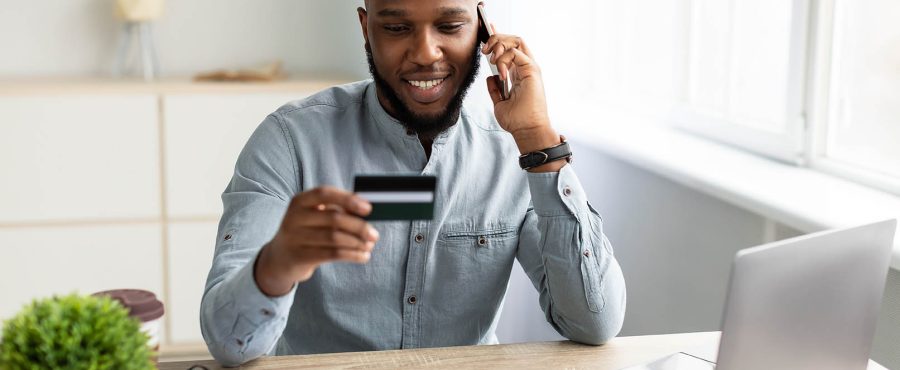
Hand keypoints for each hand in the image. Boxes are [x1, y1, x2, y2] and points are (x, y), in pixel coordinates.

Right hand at [254, 186, 379, 295]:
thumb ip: (336, 211)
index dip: (348, 199)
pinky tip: (363, 256)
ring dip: (357, 243)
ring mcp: (294, 238)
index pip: (324, 193)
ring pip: (334, 238)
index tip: (368, 208)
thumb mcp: (315, 217)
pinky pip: (331, 254)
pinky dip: (352, 255)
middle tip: (374, 234)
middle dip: (359, 226)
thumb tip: (367, 211)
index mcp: (299, 201)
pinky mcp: (299, 257)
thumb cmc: (306, 232)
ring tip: (369, 245)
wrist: (280, 258)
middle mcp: (294, 217)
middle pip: (334, 218)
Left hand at [482, 27, 563, 170]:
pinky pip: (516, 52)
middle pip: (513, 40)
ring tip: (492, 60)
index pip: (510, 49)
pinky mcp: (532, 70)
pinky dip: (504, 59)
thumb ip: (494, 89)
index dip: (497, 39)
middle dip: (496, 39)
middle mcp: (526, 68)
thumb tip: (490, 77)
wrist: (527, 130)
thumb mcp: (499, 103)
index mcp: (519, 74)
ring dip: (500, 45)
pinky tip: (500, 72)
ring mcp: (530, 68)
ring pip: (516, 41)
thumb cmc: (517, 121)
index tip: (484, 37)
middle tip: (484, 51)